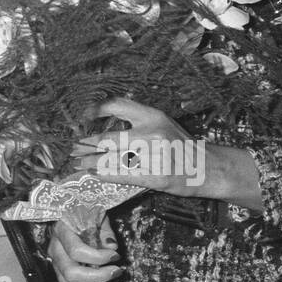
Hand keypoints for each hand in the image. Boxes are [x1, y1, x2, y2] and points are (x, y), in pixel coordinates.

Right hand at [48, 214, 122, 281]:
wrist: (66, 213)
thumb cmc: (82, 213)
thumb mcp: (94, 214)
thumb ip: (103, 230)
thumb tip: (112, 246)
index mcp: (62, 231)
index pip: (76, 250)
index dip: (98, 257)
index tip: (115, 257)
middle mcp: (55, 249)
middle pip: (71, 272)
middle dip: (97, 277)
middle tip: (116, 273)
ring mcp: (56, 264)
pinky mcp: (60, 275)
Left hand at [69, 98, 263, 209]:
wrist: (208, 167)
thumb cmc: (180, 145)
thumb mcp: (161, 123)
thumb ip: (136, 121)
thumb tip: (102, 125)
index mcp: (152, 115)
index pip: (116, 105)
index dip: (94, 110)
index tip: (82, 117)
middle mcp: (151, 132)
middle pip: (107, 138)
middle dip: (86, 145)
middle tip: (73, 148)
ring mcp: (154, 155)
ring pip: (111, 159)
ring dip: (91, 162)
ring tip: (79, 163)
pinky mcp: (156, 176)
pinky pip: (123, 175)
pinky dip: (105, 175)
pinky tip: (94, 174)